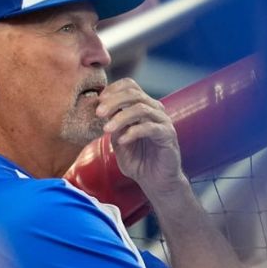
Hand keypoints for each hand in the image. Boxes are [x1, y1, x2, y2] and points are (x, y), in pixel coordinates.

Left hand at [95, 78, 184, 192]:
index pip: (130, 86)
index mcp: (143, 107)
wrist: (156, 182)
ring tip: (107, 129)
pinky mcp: (168, 135)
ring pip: (141, 108)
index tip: (98, 101)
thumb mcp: (118, 139)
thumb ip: (112, 124)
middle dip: (114, 101)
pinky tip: (122, 141)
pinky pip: (150, 128)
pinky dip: (133, 132)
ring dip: (121, 117)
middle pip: (134, 94)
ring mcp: (163, 121)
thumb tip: (99, 110)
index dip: (113, 89)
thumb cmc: (138, 161)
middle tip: (98, 112)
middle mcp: (155, 110)